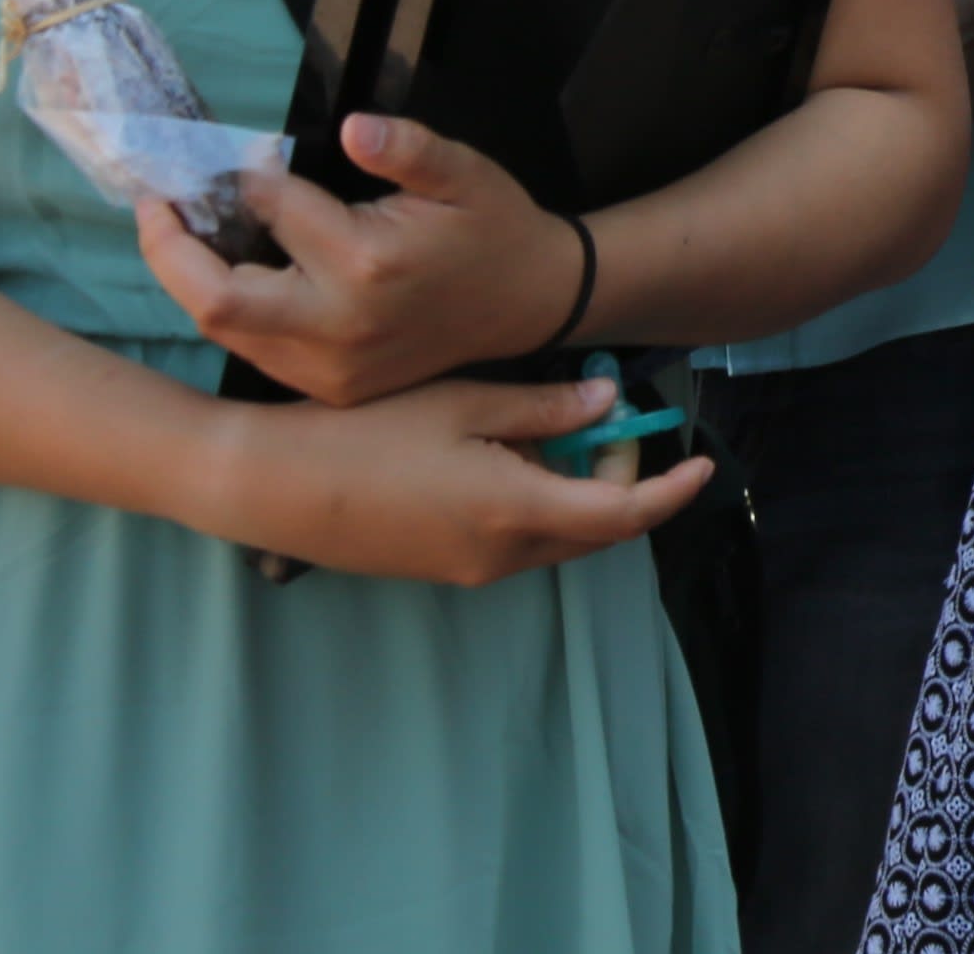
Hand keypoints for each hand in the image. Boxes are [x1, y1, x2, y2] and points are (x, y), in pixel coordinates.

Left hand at [145, 113, 578, 406]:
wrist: (532, 303)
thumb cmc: (494, 228)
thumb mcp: (465, 173)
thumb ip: (408, 148)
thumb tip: (354, 127)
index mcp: (368, 262)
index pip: (273, 207)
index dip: (248, 174)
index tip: (245, 155)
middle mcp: (339, 324)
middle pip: (215, 296)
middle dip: (169, 248)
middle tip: (156, 206)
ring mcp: (332, 366)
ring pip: (225, 330)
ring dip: (193, 281)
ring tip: (182, 235)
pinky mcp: (332, 387)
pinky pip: (256, 352)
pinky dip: (233, 312)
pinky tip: (236, 276)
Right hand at [201, 369, 714, 586]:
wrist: (269, 487)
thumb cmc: (362, 435)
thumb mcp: (463, 404)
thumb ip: (544, 410)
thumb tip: (607, 404)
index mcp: (518, 512)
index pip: (624, 514)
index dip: (672, 491)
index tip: (704, 463)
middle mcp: (500, 556)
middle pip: (594, 530)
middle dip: (624, 484)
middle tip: (621, 428)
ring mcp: (466, 569)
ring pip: (554, 536)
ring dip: (576, 494)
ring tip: (561, 433)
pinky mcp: (437, 569)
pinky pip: (512, 543)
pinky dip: (534, 505)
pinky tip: (507, 456)